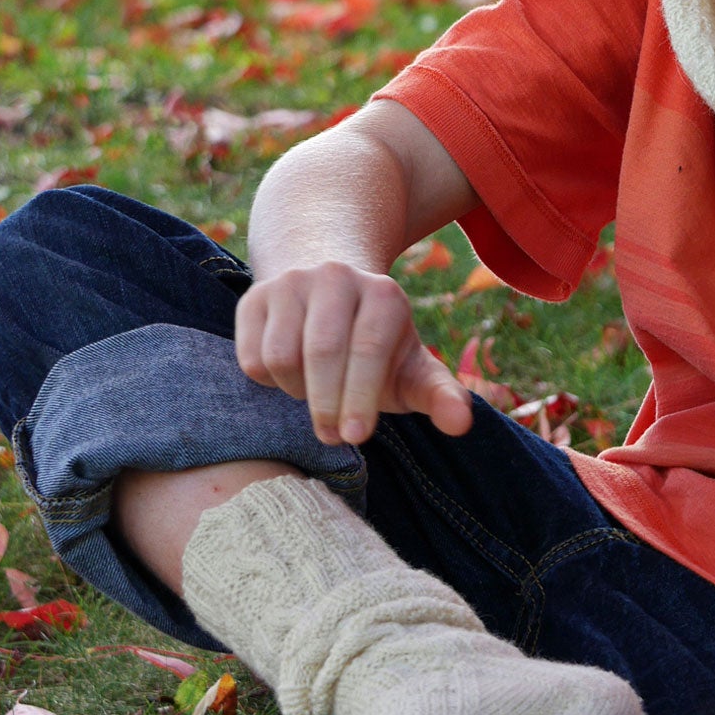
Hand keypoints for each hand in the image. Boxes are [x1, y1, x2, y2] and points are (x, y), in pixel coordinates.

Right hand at [234, 262, 472, 445]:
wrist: (326, 294)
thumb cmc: (376, 347)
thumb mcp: (412, 369)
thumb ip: (439, 395)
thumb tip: (462, 424)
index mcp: (383, 293)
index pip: (369, 348)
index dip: (360, 397)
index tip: (356, 436)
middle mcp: (337, 277)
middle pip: (322, 351)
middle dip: (327, 404)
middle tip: (333, 437)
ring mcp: (291, 283)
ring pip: (281, 356)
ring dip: (296, 392)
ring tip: (317, 396)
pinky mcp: (254, 297)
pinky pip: (252, 355)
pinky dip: (269, 381)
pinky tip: (290, 375)